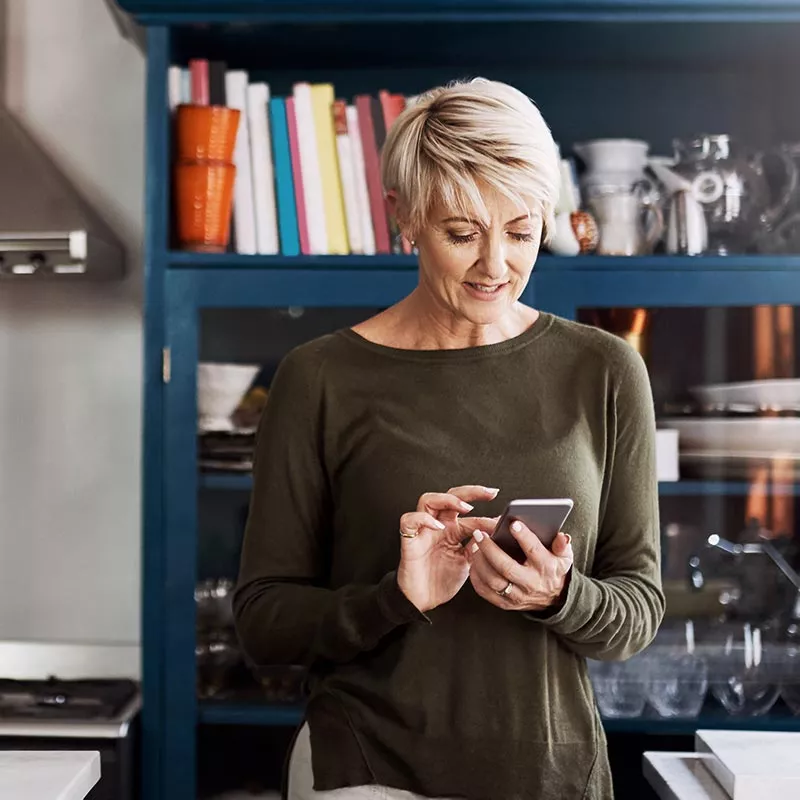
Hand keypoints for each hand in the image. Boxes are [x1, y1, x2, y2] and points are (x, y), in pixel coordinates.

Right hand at [397, 485, 499, 613]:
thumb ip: (478, 545)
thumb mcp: (468, 561)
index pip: (467, 510)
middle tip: (490, 493)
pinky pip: (410, 520)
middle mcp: (437, 525)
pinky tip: (439, 526)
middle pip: (450, 495)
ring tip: (465, 508)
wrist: (423, 600)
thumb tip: (497, 534)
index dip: (486, 512)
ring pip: (428, 500)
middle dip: (471, 491)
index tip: (503, 518)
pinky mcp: (409, 540)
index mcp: (451, 529)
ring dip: (448, 500)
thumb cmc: (442, 580)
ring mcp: (423, 530)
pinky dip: (423, 519)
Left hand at [467, 520, 573, 612]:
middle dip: (490, 549)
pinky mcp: (506, 603)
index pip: (533, 551)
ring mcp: (517, 596)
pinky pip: (486, 592)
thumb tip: (562, 536)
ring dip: (480, 562)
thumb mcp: (564, 556)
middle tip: (479, 533)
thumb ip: (562, 545)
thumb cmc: (554, 568)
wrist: (554, 598)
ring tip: (474, 545)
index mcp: (546, 568)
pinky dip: (476, 577)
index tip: (513, 523)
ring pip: (493, 581)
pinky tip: (473, 562)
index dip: (524, 537)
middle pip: (506, 567)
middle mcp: (530, 583)